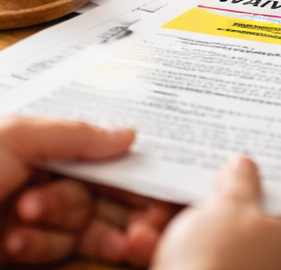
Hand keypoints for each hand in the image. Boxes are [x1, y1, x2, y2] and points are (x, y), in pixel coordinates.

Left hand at [0, 115, 175, 265]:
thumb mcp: (16, 138)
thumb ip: (75, 134)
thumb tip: (130, 134)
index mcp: (45, 145)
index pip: (102, 157)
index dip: (132, 174)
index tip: (156, 190)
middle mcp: (44, 179)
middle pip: (99, 194)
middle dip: (103, 208)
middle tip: (131, 227)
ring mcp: (34, 218)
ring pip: (80, 225)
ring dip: (63, 228)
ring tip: (33, 220)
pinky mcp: (24, 253)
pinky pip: (55, 252)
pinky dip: (43, 247)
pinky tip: (19, 243)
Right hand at [152, 155, 280, 269]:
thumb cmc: (220, 261)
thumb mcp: (230, 204)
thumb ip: (239, 182)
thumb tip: (243, 167)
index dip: (272, 185)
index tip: (248, 167)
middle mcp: (279, 268)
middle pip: (245, 224)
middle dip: (207, 205)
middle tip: (188, 185)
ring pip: (211, 248)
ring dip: (177, 229)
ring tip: (150, 215)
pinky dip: (168, 257)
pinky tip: (139, 242)